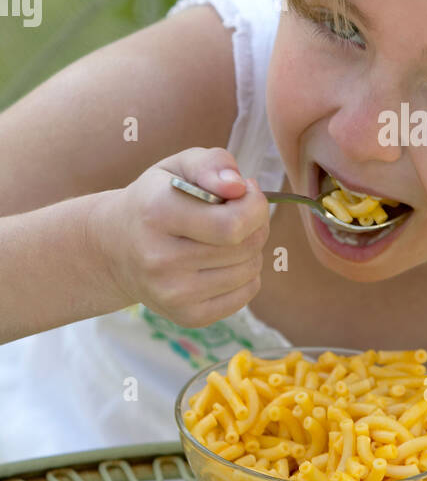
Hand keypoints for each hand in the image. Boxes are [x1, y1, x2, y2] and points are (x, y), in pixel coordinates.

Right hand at [91, 147, 271, 326]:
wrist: (115, 248)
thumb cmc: (156, 200)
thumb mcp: (177, 166)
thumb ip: (212, 163)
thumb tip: (239, 186)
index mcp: (157, 214)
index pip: (232, 224)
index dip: (255, 207)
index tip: (246, 194)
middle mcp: (160, 259)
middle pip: (245, 247)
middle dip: (256, 225)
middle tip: (239, 214)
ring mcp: (172, 294)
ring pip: (249, 271)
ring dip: (251, 250)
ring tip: (227, 237)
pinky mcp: (186, 317)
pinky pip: (245, 295)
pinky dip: (246, 276)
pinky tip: (223, 262)